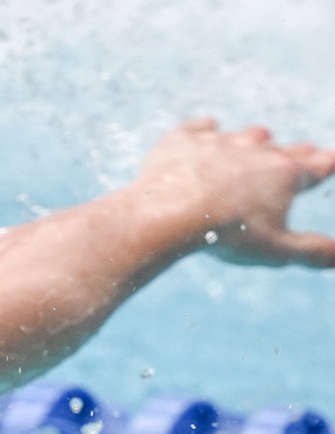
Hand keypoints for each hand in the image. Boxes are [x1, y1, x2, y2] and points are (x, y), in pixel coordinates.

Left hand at [132, 118, 334, 266]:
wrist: (167, 212)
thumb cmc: (226, 233)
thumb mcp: (275, 250)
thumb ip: (312, 252)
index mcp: (285, 174)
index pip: (318, 166)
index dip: (327, 164)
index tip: (331, 160)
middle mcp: (257, 151)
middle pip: (284, 150)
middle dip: (297, 153)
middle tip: (305, 152)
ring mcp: (219, 143)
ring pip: (246, 137)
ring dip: (255, 140)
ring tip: (261, 139)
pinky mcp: (183, 141)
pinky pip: (199, 129)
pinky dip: (205, 130)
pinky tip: (208, 128)